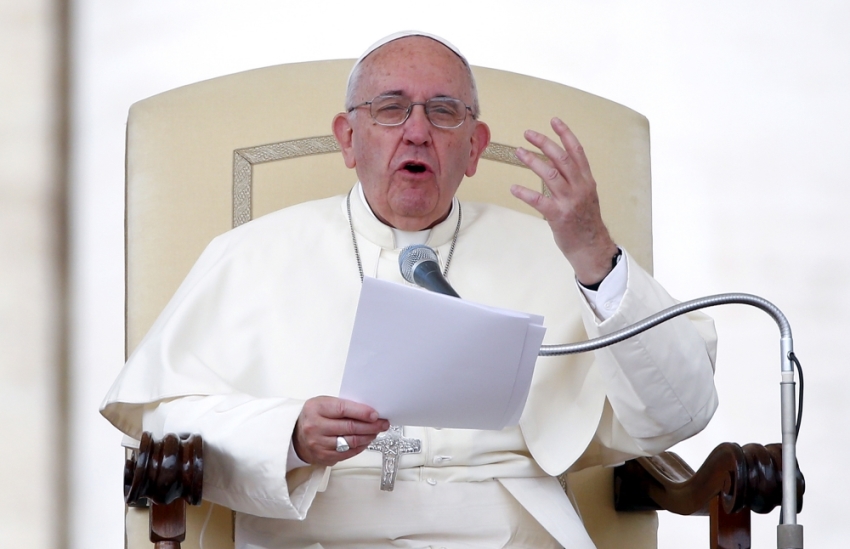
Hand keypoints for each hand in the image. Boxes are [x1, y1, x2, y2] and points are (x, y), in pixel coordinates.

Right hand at [292, 396, 389, 466]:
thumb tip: (369, 411)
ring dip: (368, 437)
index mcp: (316, 408)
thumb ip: (343, 406)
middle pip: (350, 427)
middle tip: (383, 424)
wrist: (295, 436)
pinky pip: (348, 453)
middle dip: (371, 426)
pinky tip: (366, 441)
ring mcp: (319, 444)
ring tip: (376, 432)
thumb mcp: (324, 403)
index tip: (376, 414)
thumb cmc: (314, 416)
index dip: (362, 412)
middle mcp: (315, 426)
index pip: (343, 409)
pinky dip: (360, 447)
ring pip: (351, 441)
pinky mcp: (323, 457)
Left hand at [511, 117, 618, 284]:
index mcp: (587, 181)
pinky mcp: (558, 216)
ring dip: (531, 161)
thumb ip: (574, 180)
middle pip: (561, 158)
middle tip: (528, 134)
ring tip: (518, 152)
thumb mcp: (586, 196)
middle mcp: (580, 188)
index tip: (554, 121)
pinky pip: (539, 200)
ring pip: (550, 174)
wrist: (591, 247)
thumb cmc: (585, 222)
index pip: (577, 151)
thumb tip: (556, 163)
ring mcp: (569, 201)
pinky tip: (513, 188)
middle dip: (544, 142)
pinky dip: (524, 193)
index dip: (565, 134)